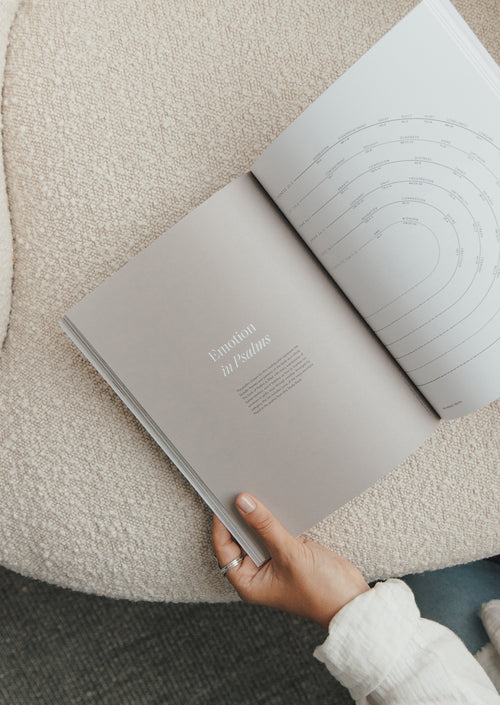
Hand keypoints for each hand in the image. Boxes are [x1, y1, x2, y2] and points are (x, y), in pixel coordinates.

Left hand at [212, 493, 369, 629]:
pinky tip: (277, 504)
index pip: (224, 548)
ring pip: (258, 533)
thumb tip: (244, 503)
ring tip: (258, 494)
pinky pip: (275, 531)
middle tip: (240, 492)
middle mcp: (257, 572)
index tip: (224, 500)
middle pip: (239, 538)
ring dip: (258, 516)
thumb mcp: (289, 555)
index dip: (221, 524)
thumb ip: (266, 527)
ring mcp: (273, 562)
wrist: (353, 601)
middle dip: (240, 517)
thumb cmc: (321, 592)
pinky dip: (275, 518)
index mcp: (248, 582)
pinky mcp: (288, 552)